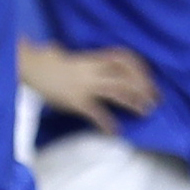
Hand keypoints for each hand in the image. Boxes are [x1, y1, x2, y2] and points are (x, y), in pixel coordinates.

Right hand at [22, 43, 156, 130]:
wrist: (33, 69)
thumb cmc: (54, 64)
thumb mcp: (78, 59)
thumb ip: (94, 62)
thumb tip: (110, 65)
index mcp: (94, 59)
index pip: (125, 58)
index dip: (141, 68)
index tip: (150, 78)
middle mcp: (93, 70)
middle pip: (126, 76)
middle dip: (144, 87)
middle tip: (156, 99)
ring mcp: (86, 85)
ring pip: (117, 91)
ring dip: (134, 102)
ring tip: (145, 112)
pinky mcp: (77, 101)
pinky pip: (96, 113)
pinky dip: (107, 123)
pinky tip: (115, 131)